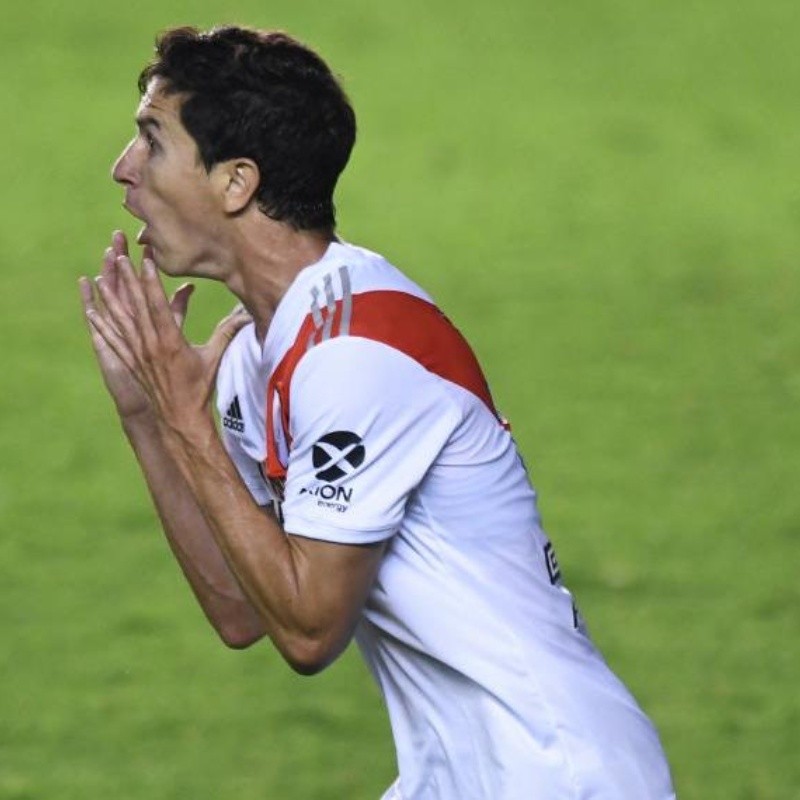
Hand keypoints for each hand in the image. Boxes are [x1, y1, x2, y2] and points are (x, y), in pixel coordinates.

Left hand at [81, 239, 250, 439]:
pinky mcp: (128, 362)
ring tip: (101, 274)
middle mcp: (150, 345)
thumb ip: (227, 333)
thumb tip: (246, 315)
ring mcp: (136, 354)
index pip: (158, 305)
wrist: (179, 418)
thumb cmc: (198, 388)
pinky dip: (100, 324)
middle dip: (126, 279)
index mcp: (171, 342)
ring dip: (109, 297)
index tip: (145, 260)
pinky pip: (111, 339)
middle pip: (135, 306)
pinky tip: (91, 310)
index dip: (150, 281)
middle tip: (119, 255)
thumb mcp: (214, 357)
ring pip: (119, 320)